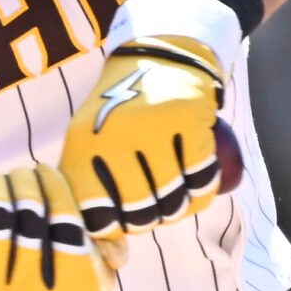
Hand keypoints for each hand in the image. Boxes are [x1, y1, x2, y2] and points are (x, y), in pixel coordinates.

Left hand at [59, 37, 224, 237]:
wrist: (158, 56)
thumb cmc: (120, 106)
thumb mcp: (89, 137)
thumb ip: (86, 179)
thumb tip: (97, 235)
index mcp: (85, 146)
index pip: (99, 214)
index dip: (116, 227)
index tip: (126, 221)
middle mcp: (116, 139)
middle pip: (141, 212)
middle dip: (152, 219)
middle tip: (157, 208)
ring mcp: (154, 130)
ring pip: (174, 199)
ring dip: (181, 207)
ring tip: (178, 195)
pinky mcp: (189, 122)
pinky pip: (203, 178)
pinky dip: (205, 187)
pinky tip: (200, 180)